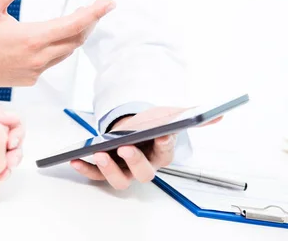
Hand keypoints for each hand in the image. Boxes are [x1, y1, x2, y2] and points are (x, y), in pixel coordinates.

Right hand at [0, 0, 114, 91]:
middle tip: (96, 7)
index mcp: (31, 38)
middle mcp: (37, 58)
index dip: (94, 14)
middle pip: (75, 39)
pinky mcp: (30, 78)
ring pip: (66, 52)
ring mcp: (35, 71)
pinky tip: (55, 38)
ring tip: (80, 19)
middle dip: (89, 22)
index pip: (73, 25)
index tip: (108, 3)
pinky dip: (60, 48)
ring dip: (75, 35)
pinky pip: (53, 62)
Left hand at [70, 107, 217, 189]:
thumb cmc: (150, 124)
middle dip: (135, 161)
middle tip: (125, 147)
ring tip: (98, 153)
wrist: (130, 127)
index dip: (165, 143)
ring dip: (109, 169)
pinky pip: (95, 176)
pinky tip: (76, 158)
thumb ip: (191, 114)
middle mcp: (144, 166)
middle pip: (143, 173)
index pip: (166, 152)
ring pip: (119, 180)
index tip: (163, 133)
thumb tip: (218, 114)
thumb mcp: (169, 114)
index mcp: (161, 153)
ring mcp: (124, 170)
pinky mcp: (105, 170)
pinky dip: (85, 169)